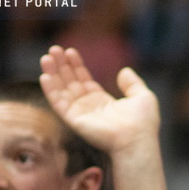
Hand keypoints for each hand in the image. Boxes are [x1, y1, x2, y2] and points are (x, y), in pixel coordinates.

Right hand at [39, 46, 160, 155]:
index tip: (70, 51)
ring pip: (61, 90)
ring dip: (53, 74)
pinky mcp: (74, 120)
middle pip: (70, 82)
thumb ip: (132, 83)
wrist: (137, 139)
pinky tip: (45, 75)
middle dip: (62, 66)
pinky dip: (50, 90)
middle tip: (54, 49)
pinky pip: (58, 103)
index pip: (84, 80)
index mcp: (103, 102)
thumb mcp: (142, 97)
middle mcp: (89, 107)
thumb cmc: (143, 123)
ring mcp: (80, 114)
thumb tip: (124, 70)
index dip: (76, 66)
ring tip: (47, 57)